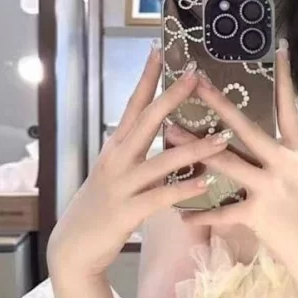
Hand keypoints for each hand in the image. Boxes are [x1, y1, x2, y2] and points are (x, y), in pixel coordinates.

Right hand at [46, 54, 230, 282]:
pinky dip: (184, 189)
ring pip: (162, 161)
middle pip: (147, 122)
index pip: (132, 105)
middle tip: (196, 76)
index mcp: (115, 147)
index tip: (158, 50)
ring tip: (222, 137)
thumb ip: (135, 153)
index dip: (145, 78)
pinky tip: (206, 184)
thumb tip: (160, 133)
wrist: (74, 247)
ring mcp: (121, 185)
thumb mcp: (115, 173)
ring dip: (195, 149)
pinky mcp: (127, 211)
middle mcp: (116, 160)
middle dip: (172, 97)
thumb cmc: (100, 208)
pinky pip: (161, 197)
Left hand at [168, 42, 297, 297]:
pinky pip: (223, 213)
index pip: (289, 109)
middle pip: (248, 130)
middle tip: (195, 85)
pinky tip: (182, 218)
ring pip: (228, 164)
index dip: (284, 79)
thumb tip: (240, 135)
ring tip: (169, 137)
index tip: (275, 48)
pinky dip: (202, 217)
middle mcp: (289, 165)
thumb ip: (275, 156)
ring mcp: (275, 189)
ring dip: (195, 151)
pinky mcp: (261, 216)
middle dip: (219, 107)